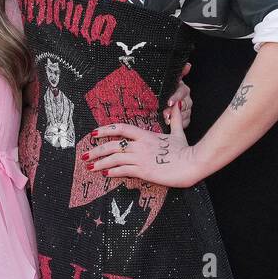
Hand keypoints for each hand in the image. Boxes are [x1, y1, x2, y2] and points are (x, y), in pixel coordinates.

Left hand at [89, 101, 204, 188]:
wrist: (192, 163)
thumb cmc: (186, 150)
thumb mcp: (179, 132)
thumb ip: (175, 119)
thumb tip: (176, 105)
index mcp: (146, 135)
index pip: (121, 128)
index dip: (105, 130)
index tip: (94, 134)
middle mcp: (140, 145)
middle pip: (112, 145)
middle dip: (96, 150)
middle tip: (85, 155)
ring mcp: (141, 158)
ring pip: (114, 159)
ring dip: (100, 163)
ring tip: (90, 167)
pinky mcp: (144, 171)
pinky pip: (123, 170)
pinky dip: (112, 172)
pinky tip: (105, 174)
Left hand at [164, 63, 192, 127]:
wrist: (155, 105)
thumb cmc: (160, 92)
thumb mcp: (165, 82)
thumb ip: (177, 73)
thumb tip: (188, 65)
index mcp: (181, 88)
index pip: (182, 91)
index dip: (176, 97)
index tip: (169, 102)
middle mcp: (185, 98)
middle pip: (185, 104)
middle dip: (175, 110)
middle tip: (166, 113)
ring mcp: (186, 108)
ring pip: (186, 113)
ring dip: (176, 117)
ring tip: (166, 120)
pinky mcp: (185, 118)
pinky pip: (186, 122)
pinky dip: (179, 124)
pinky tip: (170, 124)